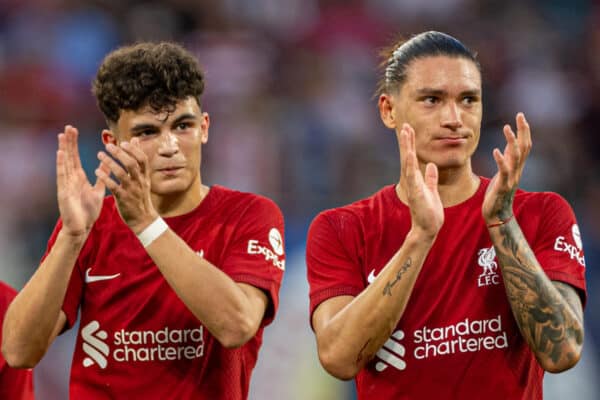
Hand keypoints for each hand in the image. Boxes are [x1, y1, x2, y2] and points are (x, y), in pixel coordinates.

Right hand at [56, 126, 105, 236]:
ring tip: (62, 135)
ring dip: (63, 149)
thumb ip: (102, 177)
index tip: (73, 130)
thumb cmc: (88, 210)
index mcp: (79, 177)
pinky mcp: (64, 192)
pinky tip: (60, 154)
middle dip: (68, 142)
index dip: (74, 144)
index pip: (75, 157)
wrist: (82, 227)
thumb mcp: (98, 190)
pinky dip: (61, 165)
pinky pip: (62, 176)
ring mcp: (66, 184)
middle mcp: (71, 178)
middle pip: (69, 156)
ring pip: (64, 163)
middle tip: (68, 126)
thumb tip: (107, 165)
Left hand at [95, 137, 157, 232]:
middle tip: (107, 146)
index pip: (142, 159)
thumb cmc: (140, 196)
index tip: (123, 142)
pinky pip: (114, 186)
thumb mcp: (143, 178)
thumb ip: (138, 159)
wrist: (143, 219)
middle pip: (131, 164)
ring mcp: (132, 190)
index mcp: (144, 176)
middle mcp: (139, 182)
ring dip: (110, 163)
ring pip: (122, 173)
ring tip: (99, 155)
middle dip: (120, 154)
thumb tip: (136, 140)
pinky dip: (105, 178)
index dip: (134, 149)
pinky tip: (97, 172)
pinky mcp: (123, 199)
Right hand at [400, 124, 443, 238]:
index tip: (409, 128)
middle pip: (408, 156)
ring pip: (408, 162)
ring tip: (405, 133)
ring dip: (407, 147)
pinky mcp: (415, 193)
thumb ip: (431, 178)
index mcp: (417, 178)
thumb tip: (431, 166)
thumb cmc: (430, 212)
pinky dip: (411, 165)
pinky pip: (412, 177)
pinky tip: (410, 154)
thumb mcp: (433, 191)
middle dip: (407, 140)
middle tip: (405, 125)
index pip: (412, 157)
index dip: (411, 143)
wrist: (428, 228)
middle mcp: (412, 180)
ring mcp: (413, 185)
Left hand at [482, 113, 531, 223]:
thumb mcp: (503, 173)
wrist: (497, 214)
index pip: (524, 145)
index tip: (521, 116)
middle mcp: (517, 171)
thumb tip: (507, 144)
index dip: (524, 131)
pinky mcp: (503, 186)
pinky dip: (501, 160)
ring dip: (512, 142)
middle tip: (520, 116)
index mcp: (517, 167)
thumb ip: (507, 159)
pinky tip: (495, 150)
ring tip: (506, 128)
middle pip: (524, 147)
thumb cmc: (498, 193)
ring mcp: (511, 178)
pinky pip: (504, 171)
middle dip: (523, 131)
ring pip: (516, 157)